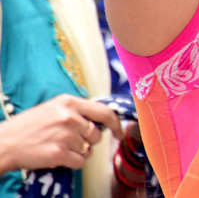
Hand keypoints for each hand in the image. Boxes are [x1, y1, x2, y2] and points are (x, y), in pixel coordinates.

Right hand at [0, 94, 120, 172]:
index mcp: (69, 102)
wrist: (4, 143)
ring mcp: (65, 135)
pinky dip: (74, 163)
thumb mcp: (53, 108)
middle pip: (96, 134)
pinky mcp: (59, 153)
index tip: (119, 132)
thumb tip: (99, 120)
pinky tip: (60, 157)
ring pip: (88, 149)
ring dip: (79, 152)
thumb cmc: (28, 127)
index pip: (104, 111)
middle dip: (88, 141)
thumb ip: (76, 111)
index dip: (116, 124)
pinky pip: (81, 161)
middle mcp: (70, 117)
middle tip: (71, 141)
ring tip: (60, 147)